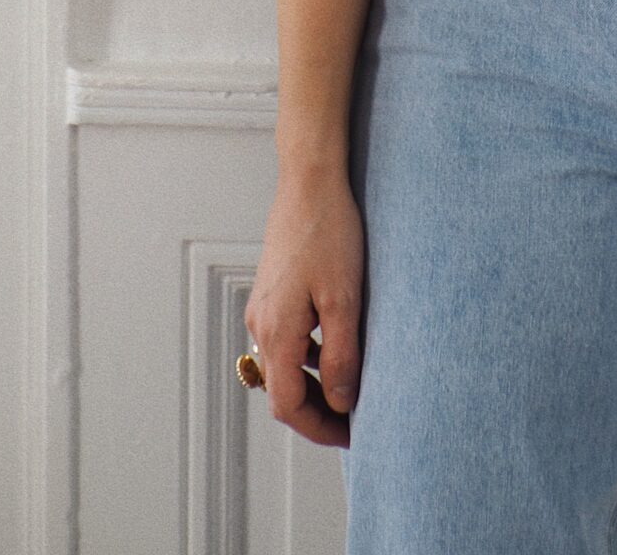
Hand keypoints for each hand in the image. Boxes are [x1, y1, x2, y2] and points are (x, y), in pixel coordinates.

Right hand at [244, 160, 365, 447]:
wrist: (309, 181)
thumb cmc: (330, 232)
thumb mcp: (344, 298)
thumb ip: (341, 356)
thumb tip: (342, 402)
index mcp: (276, 333)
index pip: (288, 406)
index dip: (320, 428)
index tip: (352, 435)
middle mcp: (261, 326)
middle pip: (282, 390)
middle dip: (318, 410)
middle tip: (356, 418)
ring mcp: (263, 309)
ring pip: (284, 365)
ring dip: (314, 383)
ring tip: (353, 385)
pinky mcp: (272, 292)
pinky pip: (286, 340)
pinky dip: (309, 356)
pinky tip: (337, 346)